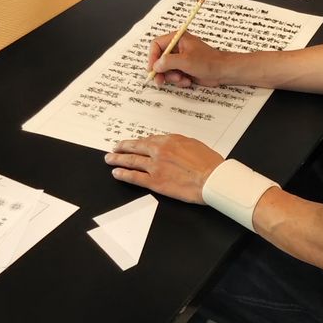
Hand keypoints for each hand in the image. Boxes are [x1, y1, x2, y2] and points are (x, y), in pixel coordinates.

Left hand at [105, 134, 223, 202]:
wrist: (212, 179)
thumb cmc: (209, 163)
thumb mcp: (194, 145)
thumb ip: (178, 144)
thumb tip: (171, 146)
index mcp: (170, 140)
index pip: (149, 140)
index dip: (139, 142)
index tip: (133, 143)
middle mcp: (159, 150)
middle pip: (135, 147)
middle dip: (122, 147)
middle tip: (114, 148)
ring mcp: (155, 166)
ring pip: (131, 161)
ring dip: (118, 160)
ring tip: (110, 159)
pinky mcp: (154, 181)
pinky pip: (134, 177)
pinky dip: (123, 174)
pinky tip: (116, 173)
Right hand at [147, 31, 226, 88]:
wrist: (223, 71)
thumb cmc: (209, 62)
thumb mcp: (185, 61)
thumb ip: (168, 62)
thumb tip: (155, 66)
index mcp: (177, 39)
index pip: (156, 45)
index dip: (152, 57)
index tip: (152, 69)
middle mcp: (177, 48)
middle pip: (159, 59)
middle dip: (161, 71)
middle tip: (160, 81)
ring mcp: (180, 59)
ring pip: (165, 70)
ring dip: (172, 77)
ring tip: (182, 79)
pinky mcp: (184, 69)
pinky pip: (173, 76)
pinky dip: (179, 81)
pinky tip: (188, 81)